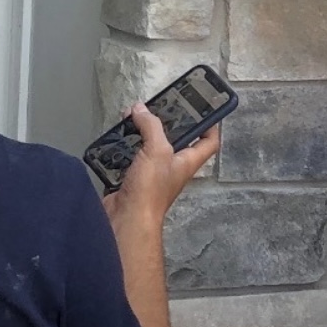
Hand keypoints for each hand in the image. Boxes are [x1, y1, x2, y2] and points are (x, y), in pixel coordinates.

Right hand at [102, 103, 219, 230]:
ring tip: (131, 117)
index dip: (211, 125)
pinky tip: (116, 137)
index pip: (209, 141)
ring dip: (141, 131)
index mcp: (187, 161)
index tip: (205, 109)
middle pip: (175, 139)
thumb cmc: (150, 192)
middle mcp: (172, 167)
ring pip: (149, 145)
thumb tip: (142, 110)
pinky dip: (123, 145)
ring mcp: (152, 173)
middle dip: (165, 122)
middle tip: (155, 107)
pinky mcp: (132, 177)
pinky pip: (130, 156)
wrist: (126, 218)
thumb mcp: (158, 150)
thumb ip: (152, 126)